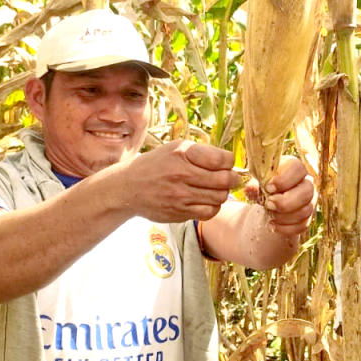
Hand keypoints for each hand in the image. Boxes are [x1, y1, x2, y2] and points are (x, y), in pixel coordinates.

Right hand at [124, 139, 238, 221]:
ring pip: (219, 197)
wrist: (129, 187)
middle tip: (227, 178)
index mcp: (183, 154)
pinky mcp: (179, 212)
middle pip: (225, 180)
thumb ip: (203, 153)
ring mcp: (180, 196)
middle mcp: (181, 174)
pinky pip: (209, 212)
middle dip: (231, 178)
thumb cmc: (158, 164)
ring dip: (222, 193)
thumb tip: (230, 163)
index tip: (225, 163)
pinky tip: (206, 200)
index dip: (229, 161)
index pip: (222, 159)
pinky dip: (213, 207)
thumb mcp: (176, 148)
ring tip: (214, 188)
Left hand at [246, 157, 314, 236]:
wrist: (269, 203)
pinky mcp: (307, 217)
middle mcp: (307, 183)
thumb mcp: (257, 183)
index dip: (284, 179)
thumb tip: (251, 189)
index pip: (298, 168)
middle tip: (268, 204)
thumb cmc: (265, 186)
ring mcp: (310, 201)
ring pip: (306, 210)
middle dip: (286, 201)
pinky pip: (302, 225)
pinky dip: (285, 228)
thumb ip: (254, 185)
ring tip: (269, 215)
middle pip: (307, 191)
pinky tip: (272, 225)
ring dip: (285, 216)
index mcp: (295, 168)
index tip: (268, 188)